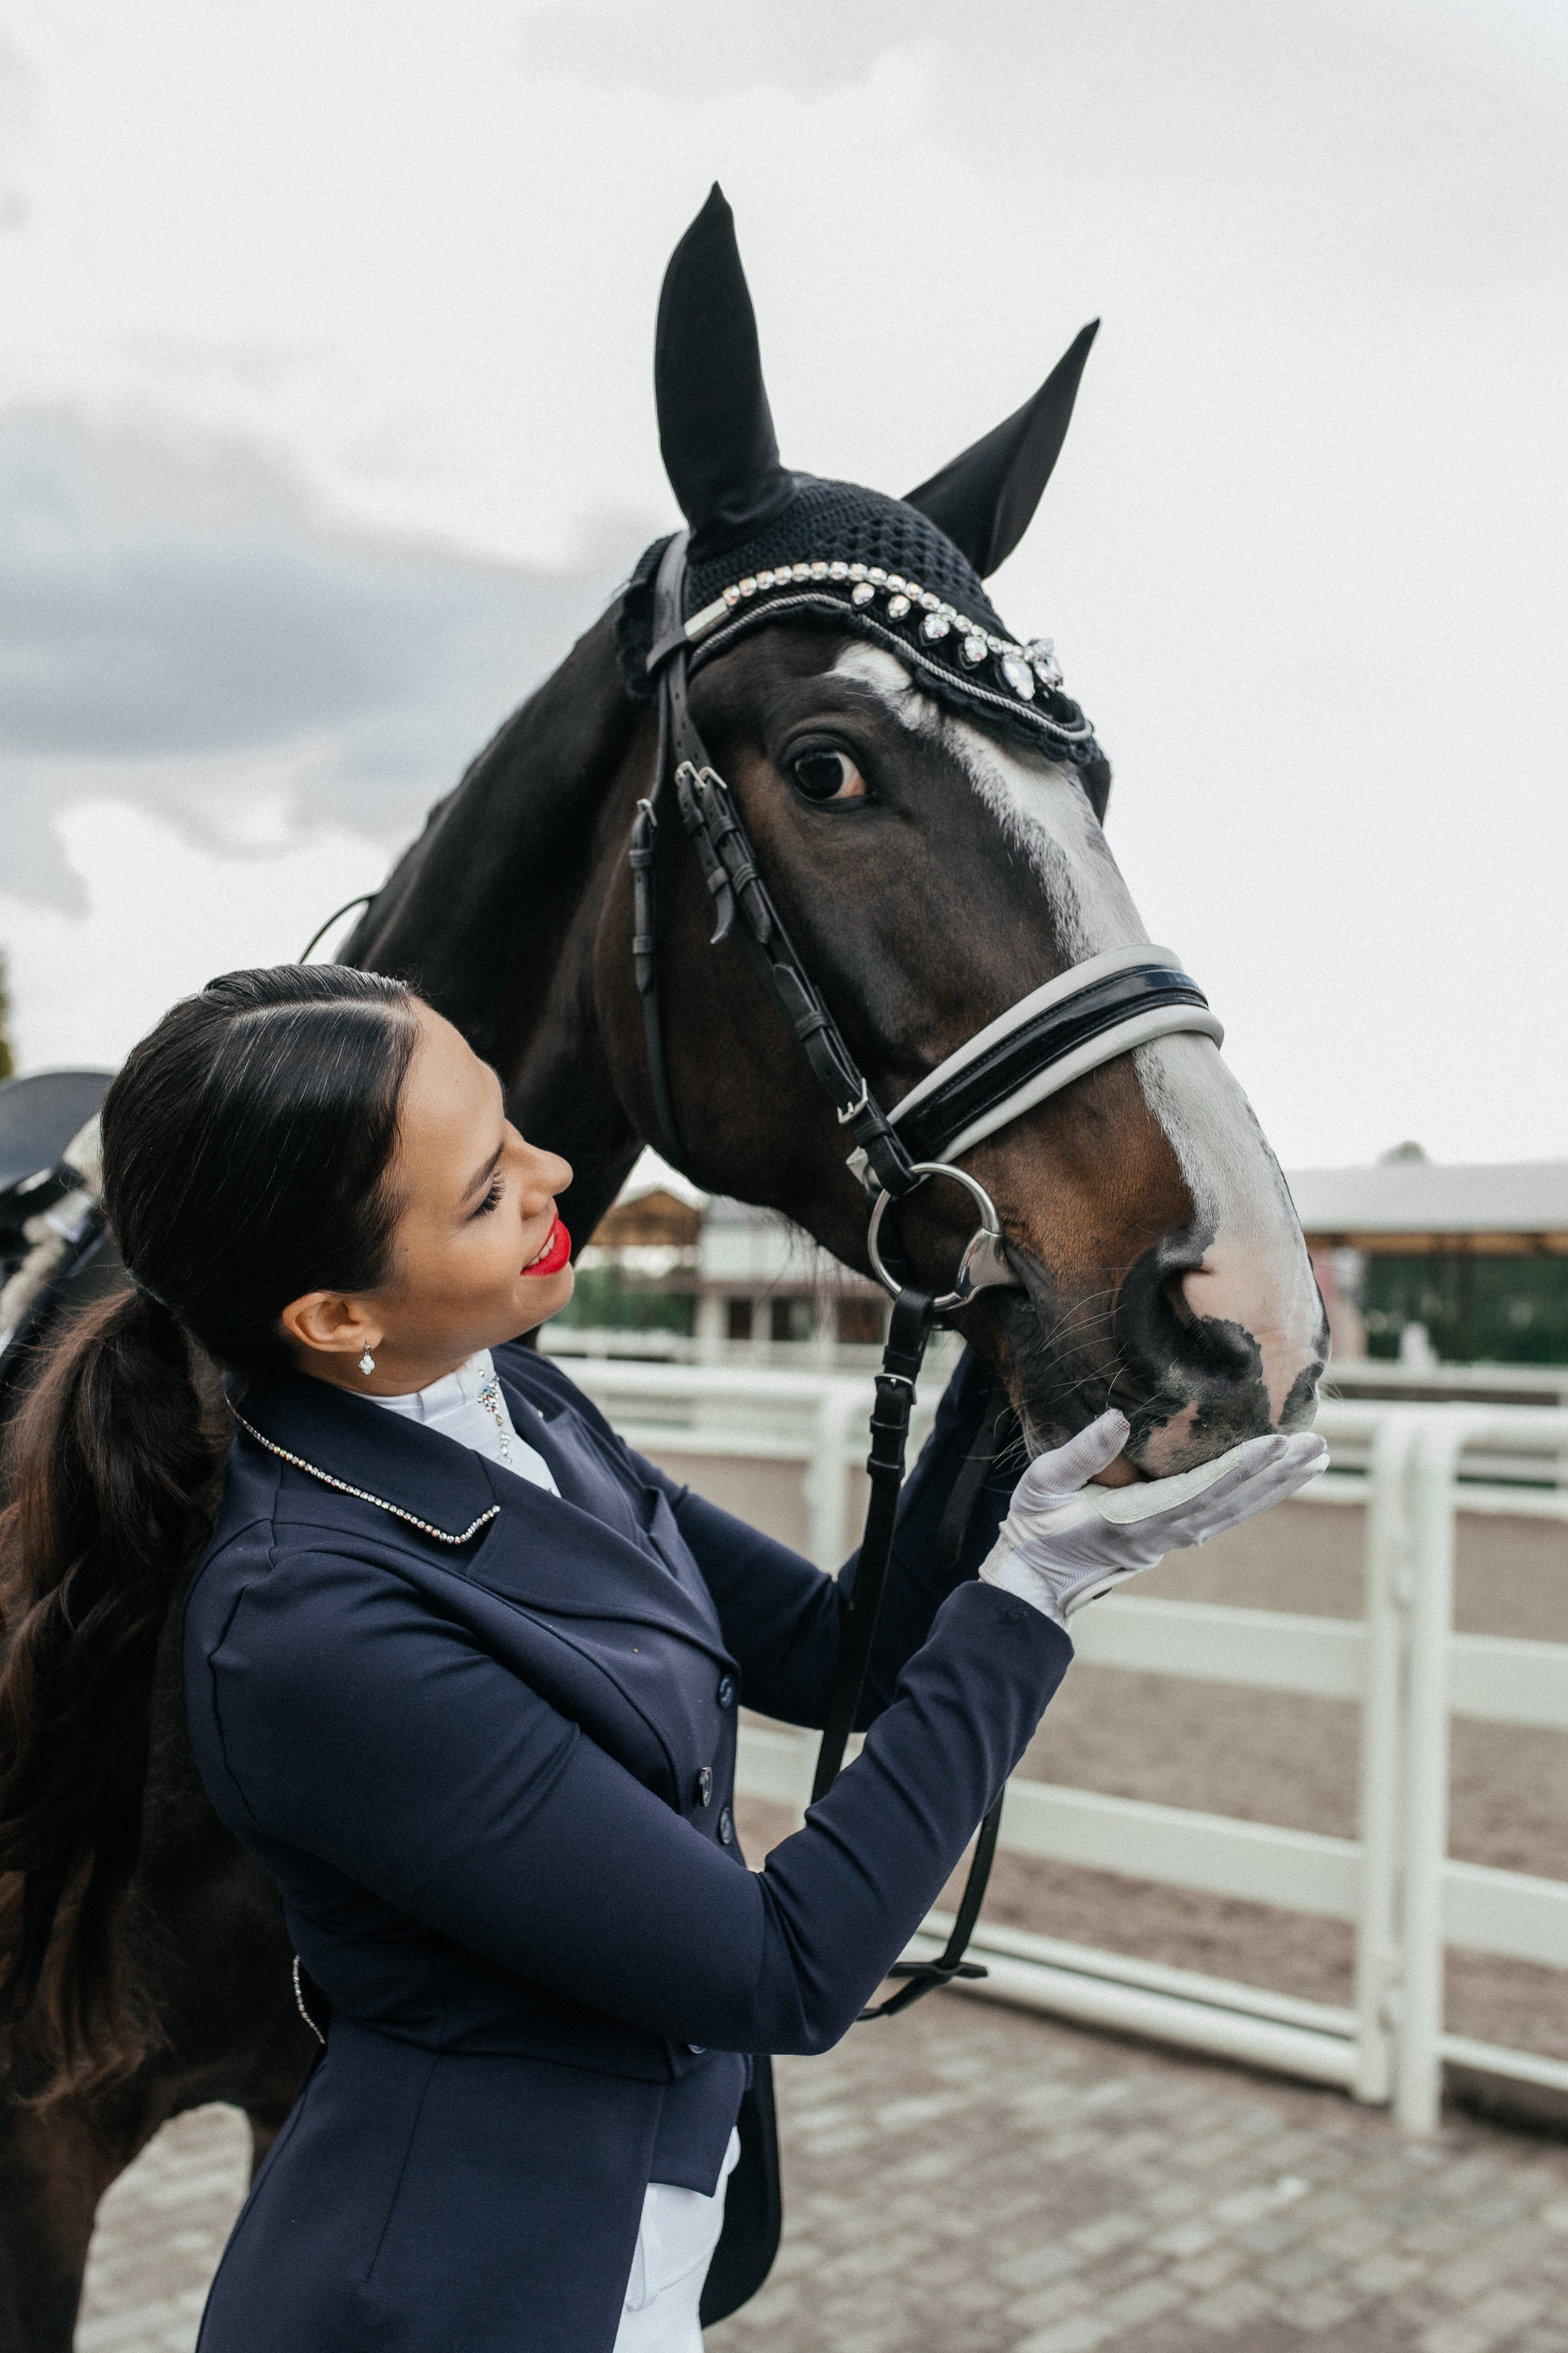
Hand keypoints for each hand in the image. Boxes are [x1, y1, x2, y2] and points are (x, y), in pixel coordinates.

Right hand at [978, 1409, 1328, 1628]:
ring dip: (1277, 1486)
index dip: (1240, 1468)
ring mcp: (1170, 1542)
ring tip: (1315, 1458)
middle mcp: (1163, 1536)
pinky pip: (1223, 1517)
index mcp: (1134, 1521)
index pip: (1200, 1491)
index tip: (1278, 1442)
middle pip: (1232, 1503)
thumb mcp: (1042, 1485)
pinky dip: (1255, 1498)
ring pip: (1235, 1512)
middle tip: (1319, 1445)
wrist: (1032, 1585)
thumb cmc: (1032, 1530)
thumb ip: (1080, 1454)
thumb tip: (1119, 1419)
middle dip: (1277, 1474)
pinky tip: (1277, 1480)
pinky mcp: (1170, 1540)